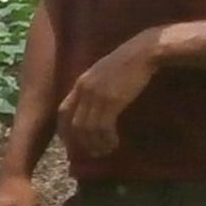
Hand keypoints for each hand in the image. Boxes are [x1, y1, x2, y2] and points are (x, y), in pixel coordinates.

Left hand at [57, 29, 163, 160]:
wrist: (143, 52)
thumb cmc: (127, 63)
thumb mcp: (102, 75)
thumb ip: (92, 89)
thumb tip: (91, 109)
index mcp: (80, 83)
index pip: (62, 112)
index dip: (64, 131)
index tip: (71, 143)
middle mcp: (84, 90)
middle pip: (73, 124)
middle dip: (80, 143)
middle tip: (91, 153)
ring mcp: (97, 95)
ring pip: (88, 129)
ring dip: (95, 144)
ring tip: (104, 150)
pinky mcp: (112, 100)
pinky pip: (103, 127)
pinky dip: (107, 139)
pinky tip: (113, 143)